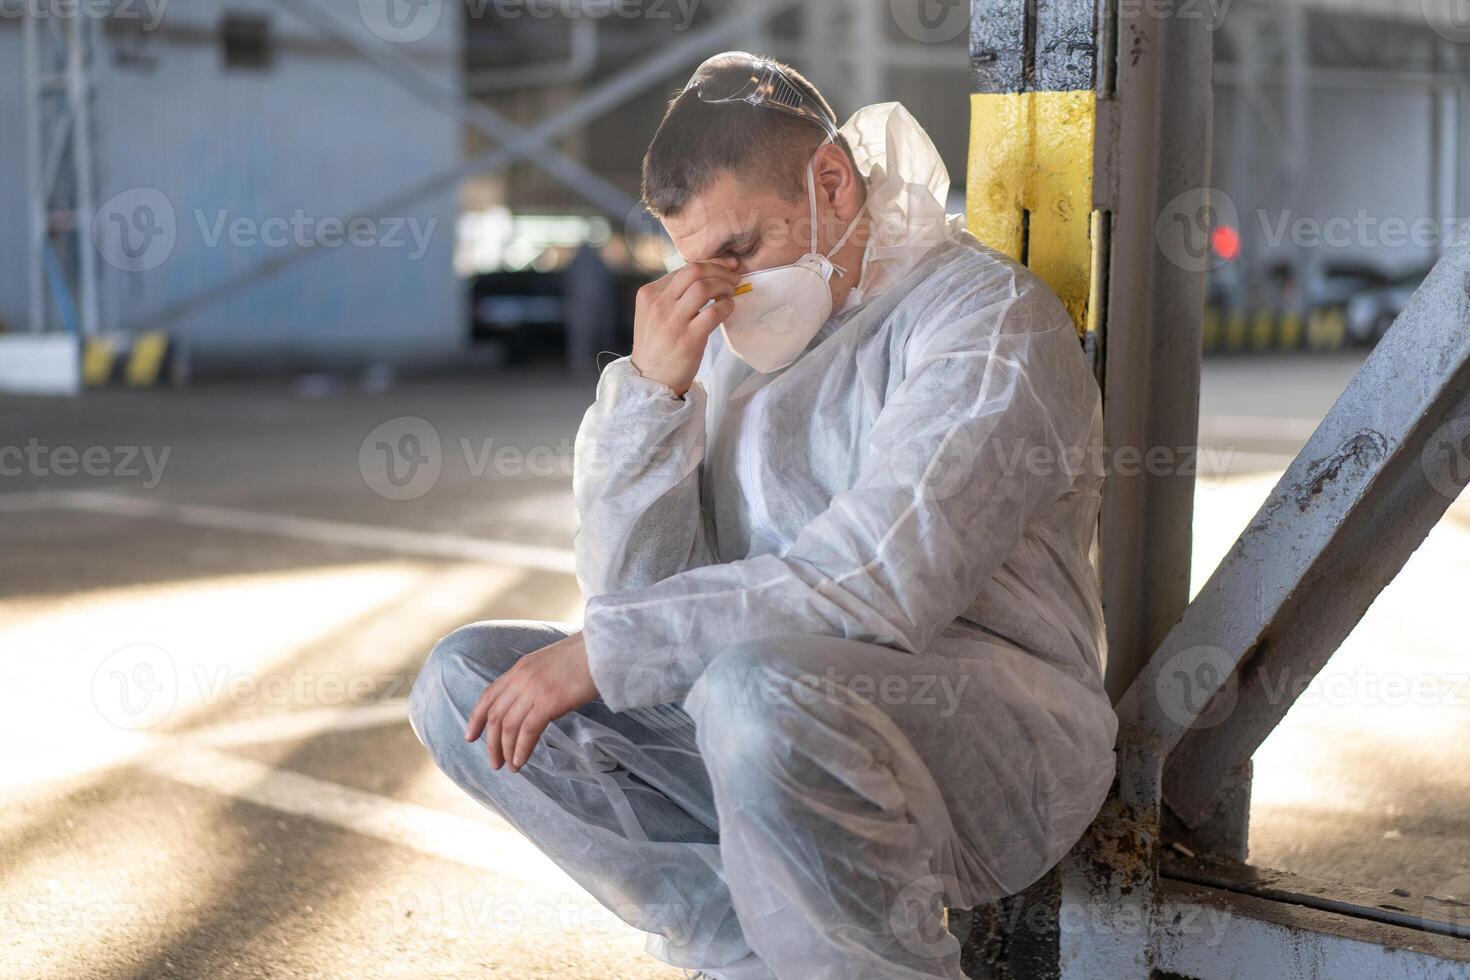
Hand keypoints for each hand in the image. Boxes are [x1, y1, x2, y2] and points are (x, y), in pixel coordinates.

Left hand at [463, 632, 598, 771]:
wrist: (607, 648)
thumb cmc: (589, 656)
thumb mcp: (554, 663)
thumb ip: (539, 679)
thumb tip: (536, 701)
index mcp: (521, 667)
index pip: (489, 695)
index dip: (476, 718)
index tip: (470, 736)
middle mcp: (522, 677)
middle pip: (495, 715)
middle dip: (491, 742)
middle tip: (494, 762)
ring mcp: (534, 689)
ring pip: (508, 726)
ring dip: (505, 750)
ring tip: (510, 767)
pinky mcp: (549, 701)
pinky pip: (527, 731)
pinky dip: (521, 749)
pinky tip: (521, 762)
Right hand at [630, 258, 740, 396]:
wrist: (651, 379)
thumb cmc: (657, 345)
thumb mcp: (653, 314)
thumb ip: (671, 295)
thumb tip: (706, 276)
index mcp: (648, 294)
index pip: (683, 268)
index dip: (710, 264)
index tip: (726, 266)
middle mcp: (658, 304)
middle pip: (694, 271)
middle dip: (719, 270)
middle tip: (733, 277)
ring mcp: (673, 322)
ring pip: (704, 287)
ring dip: (724, 286)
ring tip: (731, 292)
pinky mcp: (688, 339)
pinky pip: (714, 312)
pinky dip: (726, 306)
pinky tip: (729, 308)